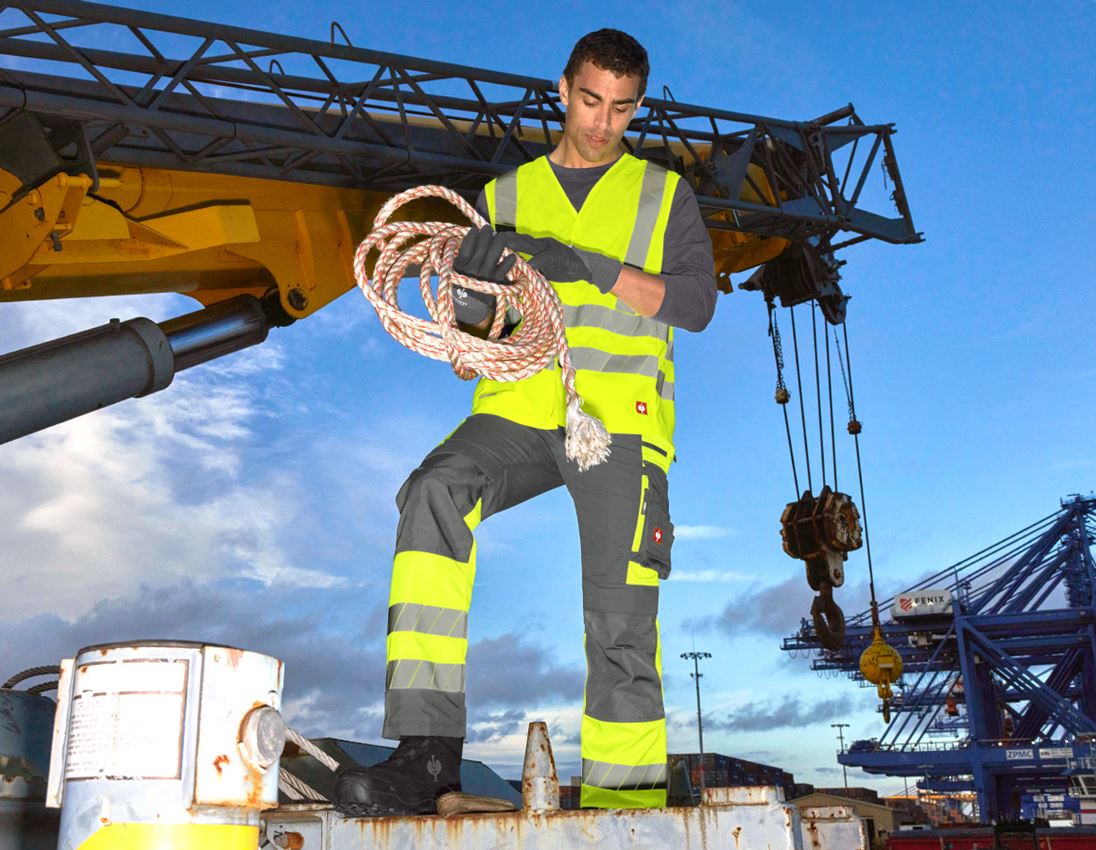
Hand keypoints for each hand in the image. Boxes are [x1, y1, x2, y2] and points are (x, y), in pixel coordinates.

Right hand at [452, 225, 517, 283]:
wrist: (469, 307)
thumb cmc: (463, 284)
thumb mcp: (456, 269)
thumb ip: (462, 252)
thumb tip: (472, 230)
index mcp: (459, 266)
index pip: (468, 243)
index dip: (474, 233)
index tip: (476, 228)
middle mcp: (472, 270)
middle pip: (482, 245)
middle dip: (486, 233)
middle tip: (488, 229)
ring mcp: (485, 276)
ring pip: (494, 253)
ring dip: (499, 242)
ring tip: (501, 237)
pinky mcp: (496, 282)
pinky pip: (504, 267)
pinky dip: (509, 261)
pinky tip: (511, 255)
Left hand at [497, 233, 621, 293]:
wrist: (584, 268)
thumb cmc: (561, 268)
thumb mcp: (541, 266)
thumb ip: (528, 266)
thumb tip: (510, 271)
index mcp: (536, 244)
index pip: (515, 239)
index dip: (502, 241)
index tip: (487, 242)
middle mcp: (540, 242)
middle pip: (518, 238)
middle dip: (504, 241)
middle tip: (489, 244)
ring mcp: (549, 247)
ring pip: (528, 244)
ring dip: (514, 247)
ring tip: (502, 251)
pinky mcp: (557, 256)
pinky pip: (543, 258)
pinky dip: (534, 262)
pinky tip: (525, 266)